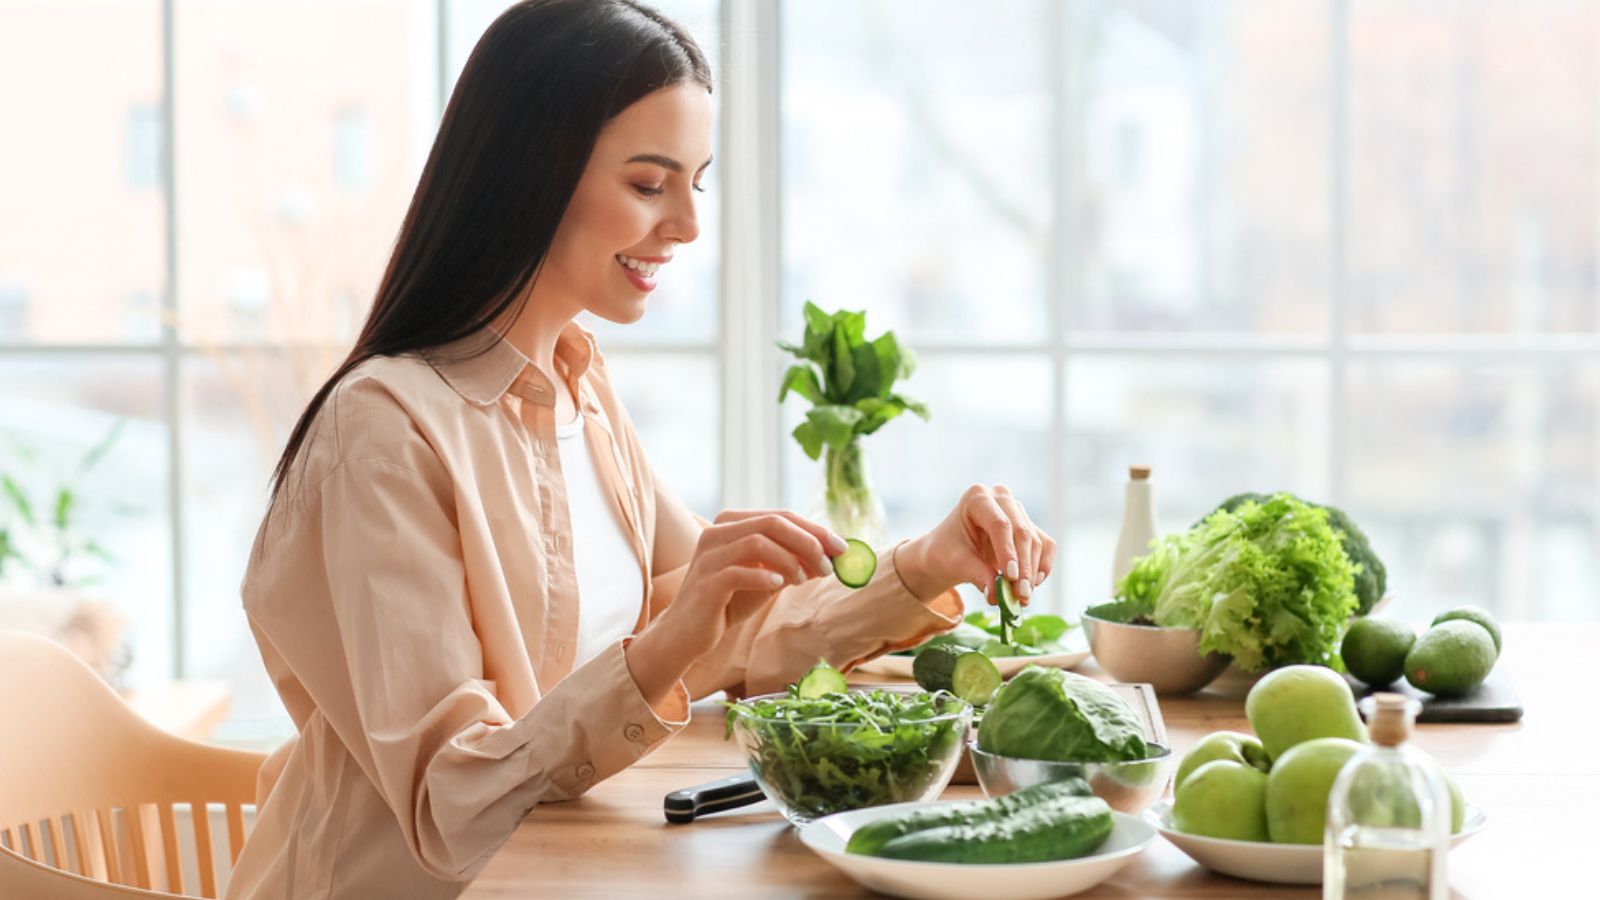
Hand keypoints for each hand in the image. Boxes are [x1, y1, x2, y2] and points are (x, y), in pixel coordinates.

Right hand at [625, 510, 846, 702]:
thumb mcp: (765, 578)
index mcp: (731, 524)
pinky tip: (779, 585)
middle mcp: (717, 532)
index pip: (781, 516)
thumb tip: (831, 558)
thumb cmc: (728, 602)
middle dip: (808, 542)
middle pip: (772, 523)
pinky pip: (739, 571)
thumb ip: (791, 563)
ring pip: (758, 542)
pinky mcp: (705, 582)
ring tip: (804, 580)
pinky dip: (764, 576)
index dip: (815, 530)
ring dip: (790, 560)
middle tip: (829, 566)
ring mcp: (708, 555)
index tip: (842, 549)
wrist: (687, 633)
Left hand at [898, 484, 1057, 606]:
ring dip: (1032, 572)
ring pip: (1035, 541)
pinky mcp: (1029, 527)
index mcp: (977, 497)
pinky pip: (1045, 546)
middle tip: (1021, 594)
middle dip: (1023, 567)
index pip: (999, 524)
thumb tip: (997, 596)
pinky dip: (1042, 566)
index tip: (1010, 578)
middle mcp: (1001, 498)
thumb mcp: (957, 562)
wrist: (949, 552)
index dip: (1007, 551)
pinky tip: (1033, 584)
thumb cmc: (947, 552)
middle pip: (1021, 532)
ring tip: (1023, 596)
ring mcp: (1017, 511)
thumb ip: (978, 575)